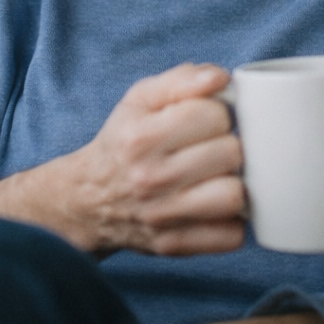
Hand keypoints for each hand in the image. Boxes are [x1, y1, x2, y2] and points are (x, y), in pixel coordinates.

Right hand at [70, 62, 243, 254]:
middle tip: (214, 146)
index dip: (218, 111)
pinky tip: (215, 204)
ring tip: (219, 175)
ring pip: (234, 196)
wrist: (89, 198)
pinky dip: (232, 221)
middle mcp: (151, 178)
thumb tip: (220, 78)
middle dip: (228, 144)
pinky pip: (231, 236)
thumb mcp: (141, 98)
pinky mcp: (174, 246)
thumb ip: (182, 80)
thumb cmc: (124, 141)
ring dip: (234, 182)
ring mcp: (163, 217)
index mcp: (143, 136)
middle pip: (230, 153)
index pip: (214, 115)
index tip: (208, 118)